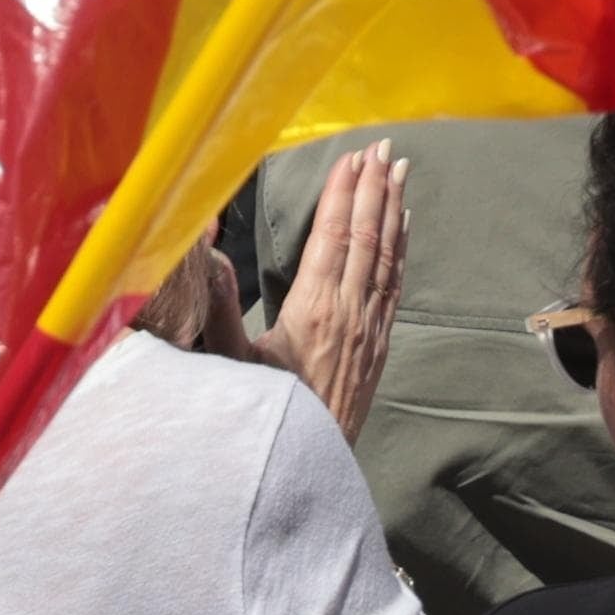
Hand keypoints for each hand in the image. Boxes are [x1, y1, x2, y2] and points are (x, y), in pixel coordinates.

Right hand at [250, 141, 407, 442]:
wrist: (309, 467)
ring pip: (387, 257)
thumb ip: (221, 310)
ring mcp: (370, 329)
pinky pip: (395, 285)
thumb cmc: (264, 413)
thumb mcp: (231, 364)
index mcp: (314, 310)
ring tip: (401, 171)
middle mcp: (349, 313)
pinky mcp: (379, 345)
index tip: (351, 157)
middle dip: (375, 189)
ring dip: (393, 210)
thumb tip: (210, 256)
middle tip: (384, 147)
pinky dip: (401, 249)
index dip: (343, 195)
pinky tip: (404, 227)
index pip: (333, 238)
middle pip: (367, 238)